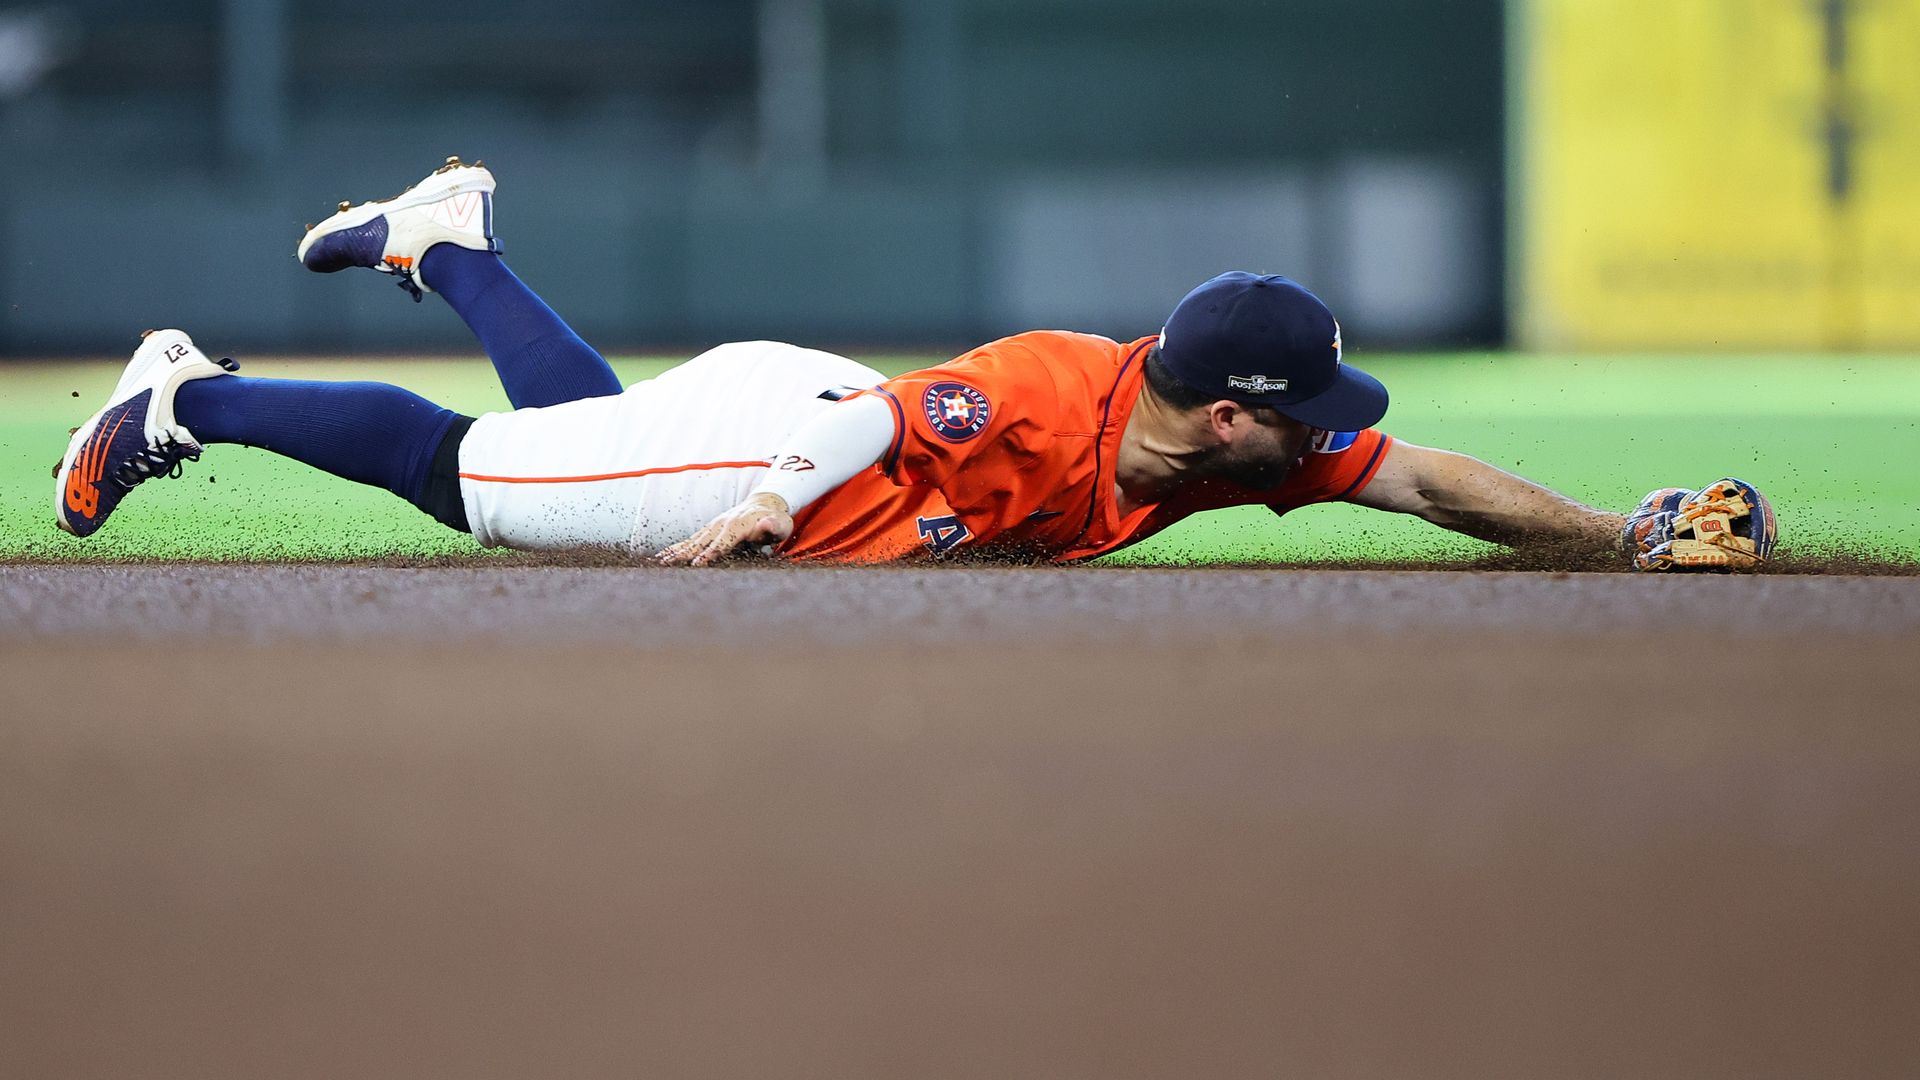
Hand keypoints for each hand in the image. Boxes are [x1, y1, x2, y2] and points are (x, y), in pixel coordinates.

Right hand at [656, 492, 794, 565]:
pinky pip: (691, 539)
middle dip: (685, 555)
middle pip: (701, 542)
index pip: (722, 542)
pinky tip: (663, 556)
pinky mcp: (709, 529)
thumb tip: (767, 524)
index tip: (698, 564)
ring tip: (659, 562)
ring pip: (692, 541)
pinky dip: (676, 547)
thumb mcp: (781, 524)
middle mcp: (722, 525)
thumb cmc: (776, 519)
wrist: (765, 502)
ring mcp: (713, 526)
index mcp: (738, 526)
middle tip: (669, 567)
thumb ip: (774, 526)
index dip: (710, 553)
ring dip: (675, 552)